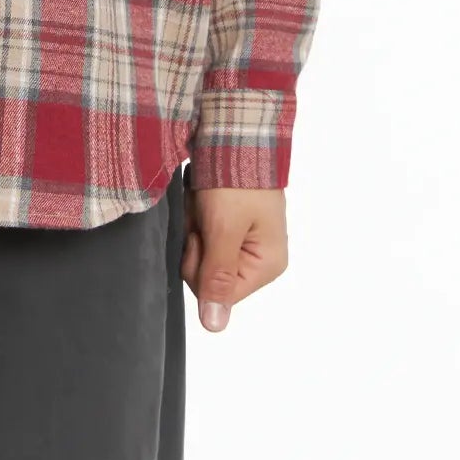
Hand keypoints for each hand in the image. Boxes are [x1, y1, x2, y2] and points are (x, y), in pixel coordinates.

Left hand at [179, 185, 287, 331]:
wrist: (236, 132)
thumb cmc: (236, 180)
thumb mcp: (224, 229)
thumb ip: (217, 277)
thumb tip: (215, 327)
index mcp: (266, 265)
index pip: (218, 292)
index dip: (200, 264)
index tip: (203, 232)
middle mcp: (257, 257)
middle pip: (206, 273)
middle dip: (196, 240)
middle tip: (203, 211)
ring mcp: (243, 239)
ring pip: (199, 251)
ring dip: (193, 224)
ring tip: (203, 199)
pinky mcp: (229, 223)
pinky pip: (200, 231)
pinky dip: (194, 213)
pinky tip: (201, 196)